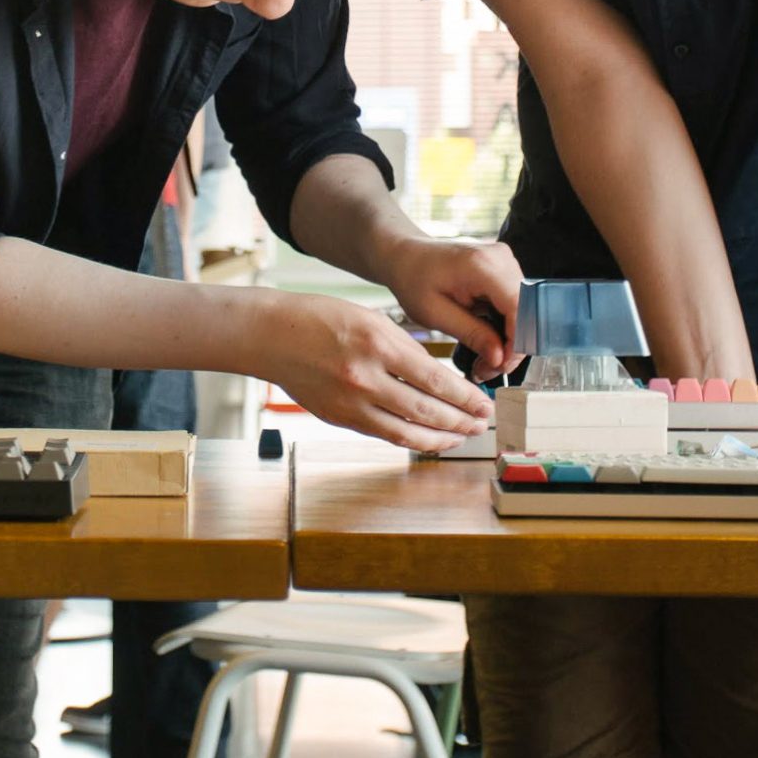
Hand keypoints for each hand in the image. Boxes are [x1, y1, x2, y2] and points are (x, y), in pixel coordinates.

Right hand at [254, 292, 496, 452]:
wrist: (272, 335)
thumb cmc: (321, 318)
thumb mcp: (372, 319)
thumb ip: (404, 349)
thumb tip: (438, 379)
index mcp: (378, 344)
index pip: (435, 380)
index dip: (465, 398)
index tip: (485, 405)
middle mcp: (366, 377)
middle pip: (426, 410)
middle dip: (461, 421)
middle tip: (482, 424)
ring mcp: (350, 402)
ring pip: (407, 431)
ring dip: (440, 438)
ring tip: (461, 437)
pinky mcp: (339, 418)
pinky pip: (384, 434)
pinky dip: (410, 439)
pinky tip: (427, 438)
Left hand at [378, 235, 523, 379]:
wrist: (406, 256)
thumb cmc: (413, 279)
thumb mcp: (435, 313)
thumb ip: (471, 334)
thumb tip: (500, 359)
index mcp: (483, 266)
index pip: (520, 308)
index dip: (516, 343)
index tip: (498, 367)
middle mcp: (501, 259)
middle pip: (526, 312)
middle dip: (511, 348)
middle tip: (486, 371)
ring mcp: (505, 263)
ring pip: (524, 313)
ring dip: (507, 342)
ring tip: (483, 362)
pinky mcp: (504, 271)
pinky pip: (514, 307)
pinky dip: (503, 329)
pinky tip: (486, 344)